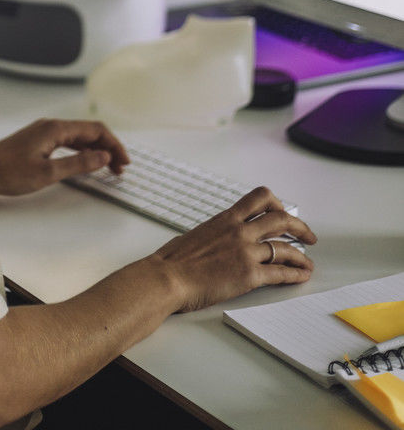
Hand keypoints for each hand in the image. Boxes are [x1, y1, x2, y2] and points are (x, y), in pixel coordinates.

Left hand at [0, 118, 128, 195]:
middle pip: (89, 131)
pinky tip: (87, 161)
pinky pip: (68, 141)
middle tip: (120, 169)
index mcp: (56, 128)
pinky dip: (83, 150)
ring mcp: (45, 132)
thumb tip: (104, 156)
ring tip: (109, 167)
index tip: (124, 162)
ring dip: (97, 149)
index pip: (95, 130)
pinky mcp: (39, 140)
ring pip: (79, 136)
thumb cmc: (9, 172)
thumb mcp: (48, 172)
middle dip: (108, 147)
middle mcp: (52, 125)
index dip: (114, 145)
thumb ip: (78, 163)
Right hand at [151, 187, 316, 311]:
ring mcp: (246, 253)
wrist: (168, 277)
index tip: (282, 212)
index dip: (277, 203)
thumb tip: (217, 239)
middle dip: (299, 227)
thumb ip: (215, 233)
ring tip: (308, 263)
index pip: (259, 198)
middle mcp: (239, 231)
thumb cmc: (173, 259)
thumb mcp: (197, 234)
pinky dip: (295, 274)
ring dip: (301, 256)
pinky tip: (301, 276)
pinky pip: (280, 273)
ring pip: (285, 248)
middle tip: (308, 235)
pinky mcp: (249, 276)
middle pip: (281, 220)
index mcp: (226, 219)